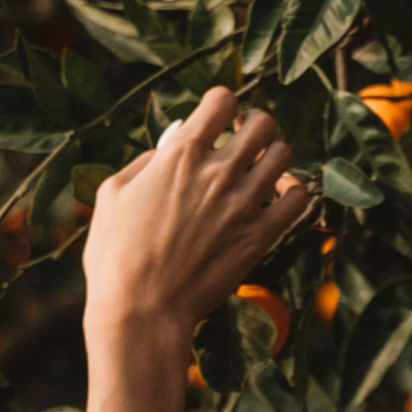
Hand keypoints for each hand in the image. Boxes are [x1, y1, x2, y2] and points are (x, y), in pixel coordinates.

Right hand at [82, 85, 311, 349]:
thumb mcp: (111, 196)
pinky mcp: (260, 236)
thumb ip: (144, 163)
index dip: (221, 104)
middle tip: (243, 139)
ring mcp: (243, 204)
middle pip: (262, 122)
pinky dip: (293, 190)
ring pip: (284, 154)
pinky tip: (277, 196)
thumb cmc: (116, 257)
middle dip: (253, 124)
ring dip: (273, 156)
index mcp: (179, 155)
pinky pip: (299, 198)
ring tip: (260, 169)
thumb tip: (167, 148)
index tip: (216, 119)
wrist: (141, 311)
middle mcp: (216, 173)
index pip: (221, 99)